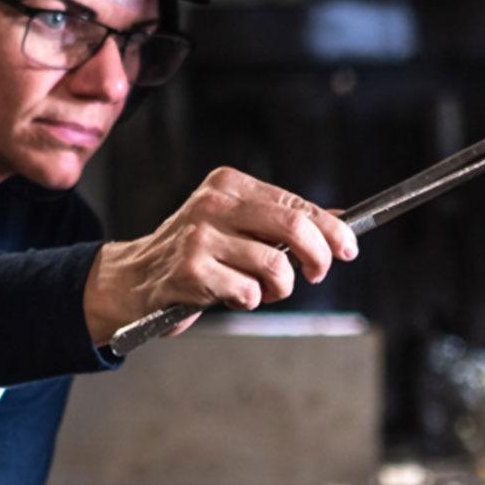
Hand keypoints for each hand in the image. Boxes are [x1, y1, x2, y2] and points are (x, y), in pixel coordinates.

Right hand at [83, 167, 359, 344]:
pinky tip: (232, 295)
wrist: (136, 278)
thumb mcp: (237, 224)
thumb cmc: (197, 252)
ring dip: (279, 288)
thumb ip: (281, 221)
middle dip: (319, 257)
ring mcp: (200, 236)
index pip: (296, 204)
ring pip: (275, 266)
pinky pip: (248, 291)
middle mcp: (214, 203)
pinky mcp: (191, 269)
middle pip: (294, 228)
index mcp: (230, 183)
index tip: (349, 249)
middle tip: (317, 274)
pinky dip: (250, 301)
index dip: (331, 230)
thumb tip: (341, 222)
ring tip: (263, 289)